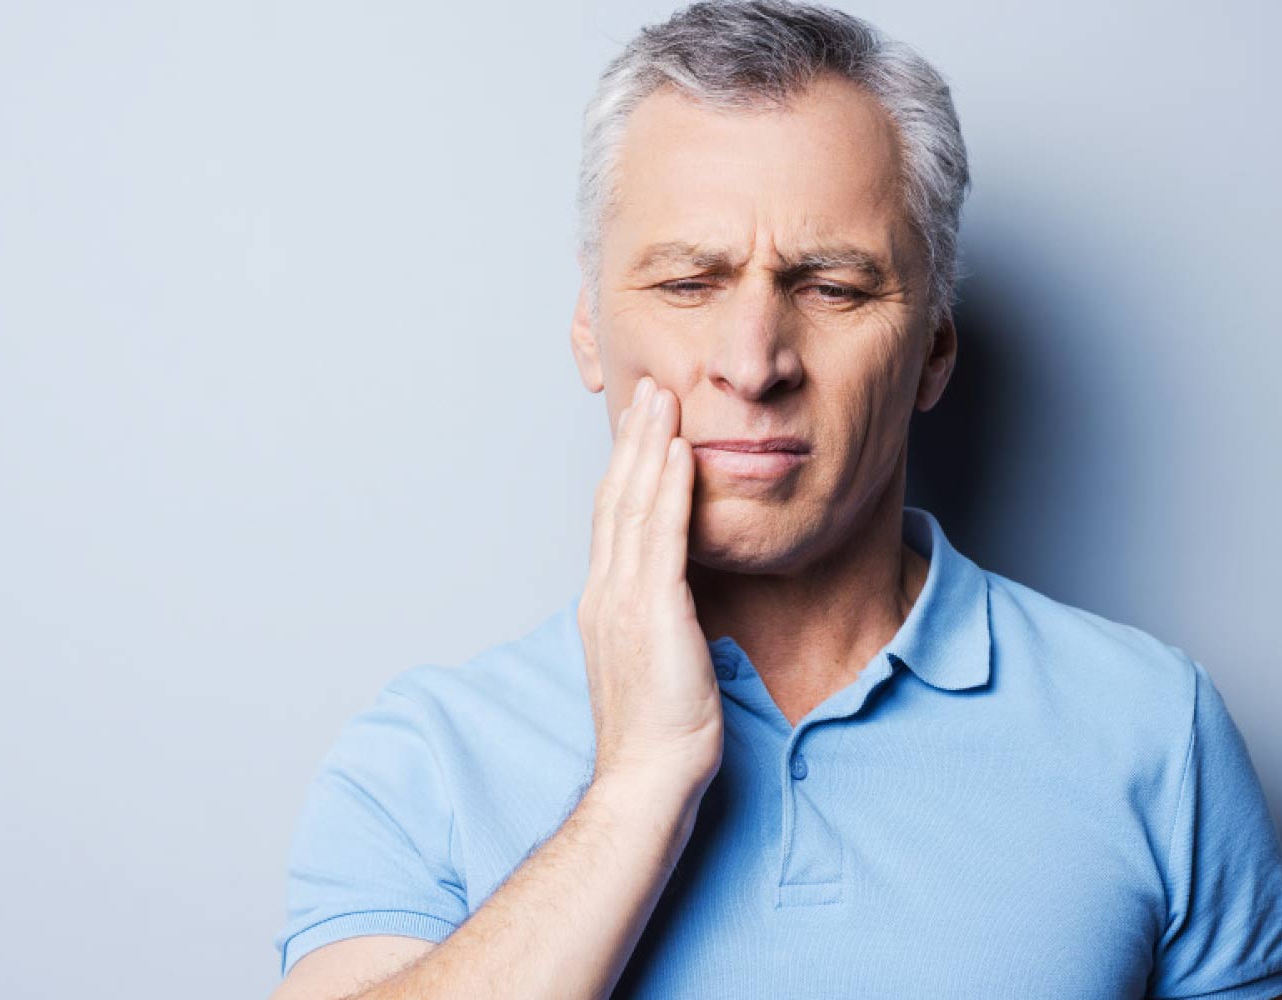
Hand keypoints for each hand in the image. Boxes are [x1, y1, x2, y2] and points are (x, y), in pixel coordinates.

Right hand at [578, 375, 722, 802]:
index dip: (624, 469)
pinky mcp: (653, 612)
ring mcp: (623, 600)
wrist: (648, 779)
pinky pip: (661, 536)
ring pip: (633, 505)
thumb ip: (657, 622)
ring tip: (661, 399)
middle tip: (647, 389)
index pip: (612, 521)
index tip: (640, 429)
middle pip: (615, 499)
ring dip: (648, 446)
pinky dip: (666, 489)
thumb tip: (675, 602)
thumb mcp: (653, 664)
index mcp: (604, 604)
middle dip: (632, 440)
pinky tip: (677, 452)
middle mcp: (606, 593)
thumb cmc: (657, 734)